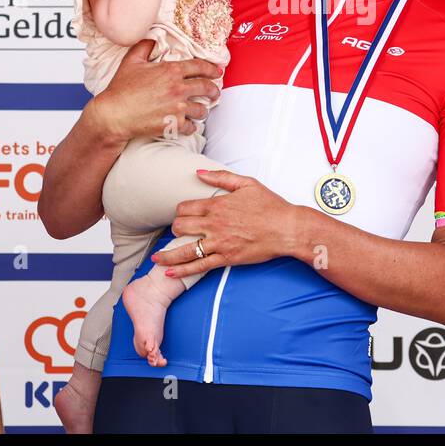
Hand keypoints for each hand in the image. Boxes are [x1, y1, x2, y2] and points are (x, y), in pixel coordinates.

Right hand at [85, 40, 220, 142]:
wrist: (114, 114)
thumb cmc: (121, 88)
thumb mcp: (131, 61)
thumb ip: (145, 46)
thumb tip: (153, 38)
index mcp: (171, 71)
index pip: (199, 67)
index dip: (211, 69)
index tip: (217, 72)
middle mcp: (178, 88)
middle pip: (206, 88)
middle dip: (214, 91)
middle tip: (215, 93)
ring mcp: (178, 108)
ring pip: (202, 110)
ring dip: (202, 110)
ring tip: (201, 111)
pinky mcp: (174, 124)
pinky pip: (191, 126)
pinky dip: (191, 126)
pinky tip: (189, 125)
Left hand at [152, 170, 300, 277]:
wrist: (287, 228)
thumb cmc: (270, 205)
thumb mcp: (247, 183)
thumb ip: (220, 177)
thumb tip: (198, 173)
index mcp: (217, 205)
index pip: (186, 208)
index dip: (179, 211)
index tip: (181, 215)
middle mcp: (214, 224)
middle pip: (181, 226)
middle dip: (175, 229)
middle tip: (176, 232)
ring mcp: (219, 243)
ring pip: (185, 249)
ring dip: (167, 254)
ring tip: (156, 258)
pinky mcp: (227, 258)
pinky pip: (199, 266)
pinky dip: (182, 270)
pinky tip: (169, 272)